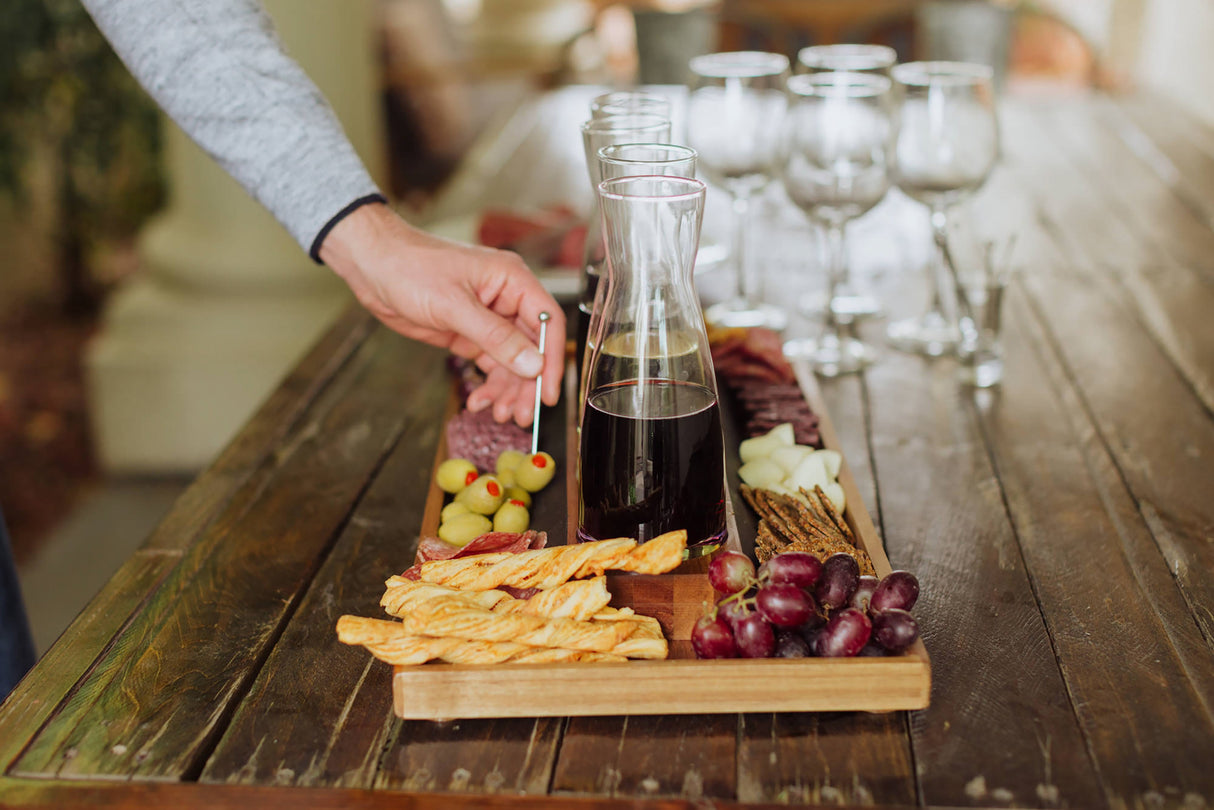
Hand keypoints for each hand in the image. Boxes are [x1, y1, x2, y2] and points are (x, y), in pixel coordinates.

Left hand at [319, 203, 565, 425]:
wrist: (373, 265)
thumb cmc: (410, 266)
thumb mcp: (454, 305)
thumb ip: (495, 337)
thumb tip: (532, 364)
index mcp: (512, 280)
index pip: (548, 322)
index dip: (552, 359)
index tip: (548, 392)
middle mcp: (505, 299)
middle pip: (532, 348)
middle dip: (527, 384)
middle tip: (522, 415)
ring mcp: (488, 318)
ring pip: (512, 361)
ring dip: (508, 389)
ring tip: (500, 414)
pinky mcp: (469, 333)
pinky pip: (490, 363)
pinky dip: (489, 384)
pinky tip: (480, 400)